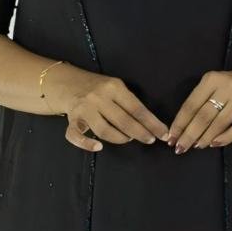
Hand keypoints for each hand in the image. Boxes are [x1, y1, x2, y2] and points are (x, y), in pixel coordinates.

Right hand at [46, 65, 169, 152]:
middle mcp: (98, 97)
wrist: (68, 83)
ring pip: (104, 130)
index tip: (163, 134)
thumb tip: (150, 124)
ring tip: (128, 138)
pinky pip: (76, 136)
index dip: (152, 123)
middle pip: (123, 121)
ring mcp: (84, 109)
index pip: (137, 108)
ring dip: (120, 138)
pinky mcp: (71, 120)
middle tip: (150, 140)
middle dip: (140, 133)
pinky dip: (87, 144)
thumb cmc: (98, 88)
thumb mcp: (115, 87)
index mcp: (113, 87)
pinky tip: (98, 147)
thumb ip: (128, 102)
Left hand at [166, 58, 231, 151]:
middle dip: (190, 134)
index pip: (191, 105)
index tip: (171, 138)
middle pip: (203, 115)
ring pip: (220, 122)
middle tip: (181, 147)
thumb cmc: (230, 88)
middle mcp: (226, 85)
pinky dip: (226, 137)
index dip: (180, 124)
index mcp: (211, 79)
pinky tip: (215, 144)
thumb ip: (199, 102)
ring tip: (197, 146)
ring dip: (206, 137)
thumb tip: (181, 129)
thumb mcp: (213, 86)